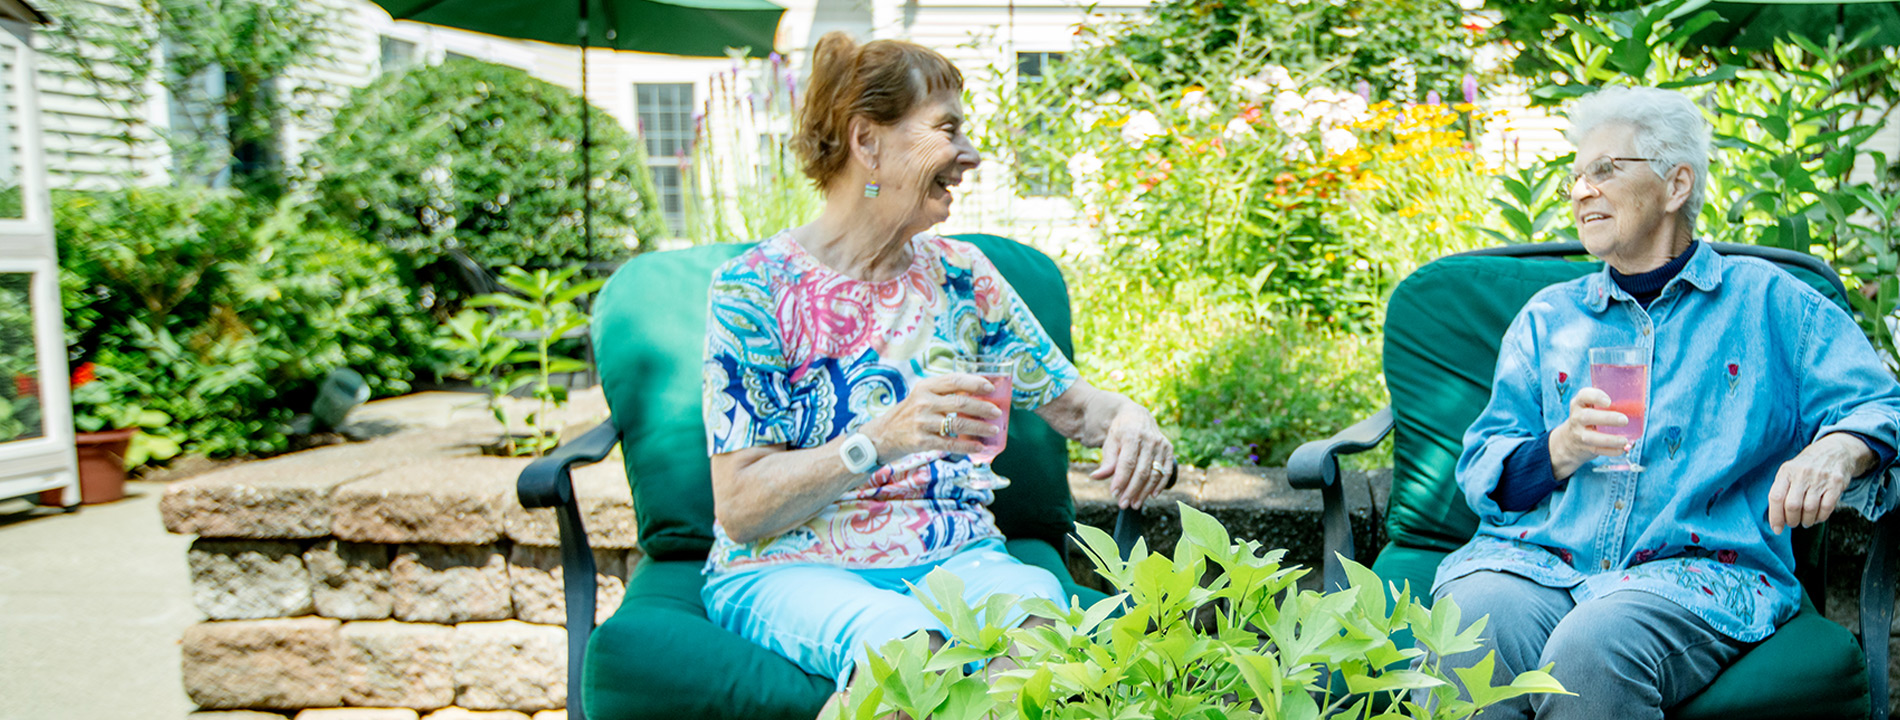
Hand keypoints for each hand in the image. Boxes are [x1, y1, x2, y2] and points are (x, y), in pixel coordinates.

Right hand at [860, 374, 1001, 460]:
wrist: (882, 435)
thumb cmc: (909, 414)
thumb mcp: (921, 396)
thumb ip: (944, 393)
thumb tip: (978, 394)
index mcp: (925, 387)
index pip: (954, 380)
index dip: (975, 383)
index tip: (991, 387)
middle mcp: (923, 402)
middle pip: (960, 402)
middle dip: (983, 407)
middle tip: (997, 412)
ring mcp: (922, 422)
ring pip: (957, 423)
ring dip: (979, 427)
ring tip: (993, 429)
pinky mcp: (921, 441)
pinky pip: (950, 443)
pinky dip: (967, 446)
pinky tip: (979, 447)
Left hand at [1089, 402, 1173, 508]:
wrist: (1136, 416)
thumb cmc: (1120, 433)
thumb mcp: (1110, 443)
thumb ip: (1107, 462)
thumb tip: (1095, 477)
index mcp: (1132, 435)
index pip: (1127, 463)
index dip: (1121, 480)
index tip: (1114, 494)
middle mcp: (1149, 440)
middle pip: (1142, 471)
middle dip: (1132, 490)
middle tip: (1123, 504)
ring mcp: (1161, 444)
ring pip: (1154, 474)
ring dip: (1144, 492)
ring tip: (1134, 504)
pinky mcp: (1168, 449)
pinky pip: (1166, 471)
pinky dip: (1160, 485)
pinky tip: (1152, 495)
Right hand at [1549, 387, 1632, 479]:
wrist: (1570, 441)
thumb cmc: (1589, 418)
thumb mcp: (1590, 407)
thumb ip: (1608, 404)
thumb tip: (1640, 406)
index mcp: (1579, 403)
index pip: (1583, 395)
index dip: (1596, 397)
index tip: (1609, 401)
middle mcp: (1577, 417)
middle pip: (1587, 416)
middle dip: (1607, 418)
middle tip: (1624, 420)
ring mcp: (1579, 434)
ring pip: (1591, 437)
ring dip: (1610, 439)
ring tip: (1624, 440)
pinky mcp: (1585, 448)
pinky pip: (1598, 450)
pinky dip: (1611, 451)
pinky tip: (1622, 449)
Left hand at [1767, 433, 1872, 534]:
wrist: (1835, 450)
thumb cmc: (1807, 466)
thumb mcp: (1789, 471)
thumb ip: (1781, 489)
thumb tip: (1775, 517)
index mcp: (1786, 471)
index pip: (1775, 497)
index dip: (1775, 516)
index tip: (1777, 529)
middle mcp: (1802, 474)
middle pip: (1792, 505)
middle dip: (1791, 520)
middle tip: (1793, 523)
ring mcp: (1820, 478)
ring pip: (1810, 509)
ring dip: (1806, 521)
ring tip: (1805, 521)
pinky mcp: (1836, 483)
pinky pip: (1827, 507)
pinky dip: (1821, 517)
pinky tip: (1817, 517)